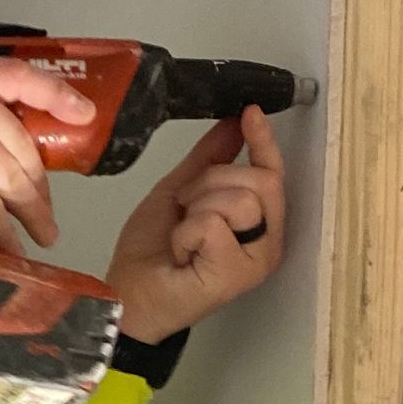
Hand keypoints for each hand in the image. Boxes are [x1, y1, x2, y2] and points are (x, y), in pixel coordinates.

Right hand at [0, 57, 96, 252]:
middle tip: (48, 210)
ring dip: (31, 212)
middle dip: (38, 182)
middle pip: (19, 140)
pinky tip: (11, 248)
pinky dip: (6, 233)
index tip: (83, 114)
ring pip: (13, 177)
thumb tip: (2, 155)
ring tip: (43, 234)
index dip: (55, 96)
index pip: (16, 76)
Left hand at [106, 105, 287, 341]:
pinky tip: (182, 254)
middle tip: (186, 206)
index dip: (264, 142)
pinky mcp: (238, 275)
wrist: (129, 292)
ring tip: (184, 234)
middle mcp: (268, 242)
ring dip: (198, 208)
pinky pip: (215, 224)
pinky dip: (187, 233)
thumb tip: (233, 122)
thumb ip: (209, 159)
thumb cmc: (154, 250)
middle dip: (214, 181)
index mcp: (259, 222)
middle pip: (262, 181)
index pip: (273, 173)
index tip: (250, 112)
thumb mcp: (180, 191)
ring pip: (241, 200)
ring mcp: (257, 261)